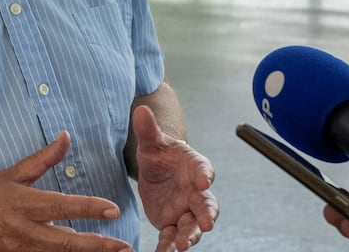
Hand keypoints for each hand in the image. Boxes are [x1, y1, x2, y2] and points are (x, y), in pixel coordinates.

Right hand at [0, 131, 132, 251]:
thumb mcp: (11, 174)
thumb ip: (42, 159)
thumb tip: (65, 137)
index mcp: (24, 204)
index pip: (64, 206)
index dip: (91, 208)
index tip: (113, 209)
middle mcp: (24, 231)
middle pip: (67, 241)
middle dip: (98, 246)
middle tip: (123, 246)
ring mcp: (19, 251)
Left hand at [133, 105, 217, 251]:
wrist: (157, 170)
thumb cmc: (160, 153)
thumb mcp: (151, 142)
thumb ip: (147, 129)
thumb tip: (141, 110)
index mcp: (194, 166)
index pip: (203, 168)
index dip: (205, 173)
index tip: (204, 178)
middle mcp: (196, 191)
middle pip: (207, 203)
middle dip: (207, 214)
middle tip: (207, 224)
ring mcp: (185, 209)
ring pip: (193, 225)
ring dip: (190, 236)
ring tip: (183, 246)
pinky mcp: (171, 223)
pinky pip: (172, 237)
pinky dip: (168, 246)